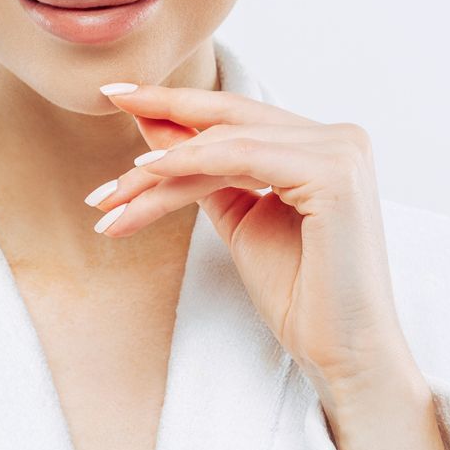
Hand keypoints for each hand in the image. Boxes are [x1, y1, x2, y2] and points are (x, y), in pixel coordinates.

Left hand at [88, 81, 417, 408]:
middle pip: (231, 119)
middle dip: (164, 110)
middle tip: (108, 98)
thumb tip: (156, 131)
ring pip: (227, 143)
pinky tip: (150, 171)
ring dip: (160, 167)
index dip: (180, 104)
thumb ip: (207, 173)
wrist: (340, 352)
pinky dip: (192, 163)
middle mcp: (340, 138)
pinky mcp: (334, 175)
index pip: (240, 116)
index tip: (122, 97)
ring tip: (111, 193)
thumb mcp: (241, 218)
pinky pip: (243, 158)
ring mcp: (342, 152)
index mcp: (323, 146)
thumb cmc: (298, 294)